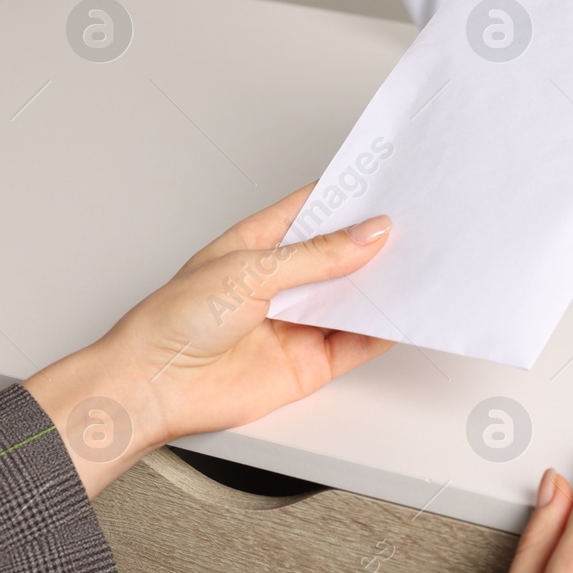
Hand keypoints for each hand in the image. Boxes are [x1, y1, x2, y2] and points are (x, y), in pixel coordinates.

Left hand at [24, 184, 394, 495]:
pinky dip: (382, 330)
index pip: (316, 210)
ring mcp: (298, 321)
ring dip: (384, 287)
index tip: (389, 185)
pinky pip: (358, 342)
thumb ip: (316, 256)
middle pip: (343, 255)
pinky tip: (400, 316)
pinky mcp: (311, 361)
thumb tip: (368, 235)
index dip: (351, 197)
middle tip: (416, 227)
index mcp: (261, 243)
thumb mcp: (250, 271)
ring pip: (355, 298)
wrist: (154, 388)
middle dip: (377, 242)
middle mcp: (283, 281)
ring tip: (418, 268)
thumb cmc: (174, 322)